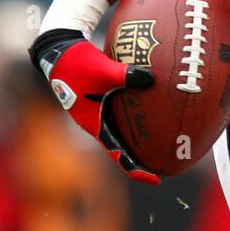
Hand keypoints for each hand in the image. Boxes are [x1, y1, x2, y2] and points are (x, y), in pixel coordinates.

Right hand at [28, 28, 159, 183]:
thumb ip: (126, 75)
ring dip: (142, 141)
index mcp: (94, 125)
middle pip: (123, 148)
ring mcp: (100, 112)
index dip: (136, 168)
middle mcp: (98, 123)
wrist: (61, 52)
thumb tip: (152, 79)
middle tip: (168, 166)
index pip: (118, 154)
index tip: (156, 178)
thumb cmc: (78, 64)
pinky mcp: (103, 100)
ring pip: (124, 132)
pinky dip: (140, 117)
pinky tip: (159, 110)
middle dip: (144, 159)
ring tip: (166, 145)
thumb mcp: (102, 70)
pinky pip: (125, 114)